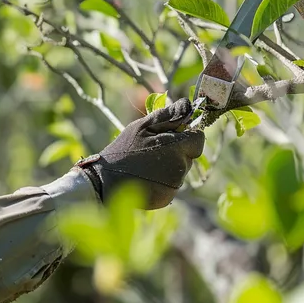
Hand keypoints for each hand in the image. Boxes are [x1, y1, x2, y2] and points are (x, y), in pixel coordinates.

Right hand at [72, 98, 204, 208]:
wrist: (105, 181)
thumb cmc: (123, 151)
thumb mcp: (142, 126)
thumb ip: (168, 115)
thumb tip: (189, 105)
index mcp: (176, 146)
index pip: (198, 139)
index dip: (186, 135)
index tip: (170, 136)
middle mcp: (180, 167)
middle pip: (190, 155)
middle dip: (176, 151)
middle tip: (152, 151)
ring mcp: (175, 185)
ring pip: (181, 170)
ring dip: (169, 166)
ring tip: (146, 165)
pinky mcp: (168, 198)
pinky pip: (172, 185)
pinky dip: (163, 181)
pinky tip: (146, 178)